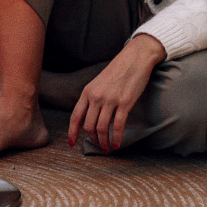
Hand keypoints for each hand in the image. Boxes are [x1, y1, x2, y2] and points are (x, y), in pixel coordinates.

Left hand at [68, 33, 164, 151]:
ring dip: (104, 142)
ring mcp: (110, 100)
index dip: (72, 132)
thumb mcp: (98, 82)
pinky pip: (117, 126)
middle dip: (92, 139)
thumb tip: (88, 116)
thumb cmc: (117, 71)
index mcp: (87, 92)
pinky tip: (117, 144)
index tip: (73, 143)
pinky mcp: (125, 103)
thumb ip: (92, 98)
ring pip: (102, 128)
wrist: (134, 58)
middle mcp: (96, 97)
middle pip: (88, 126)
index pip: (75, 116)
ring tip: (107, 148)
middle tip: (98, 145)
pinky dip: (116, 138)